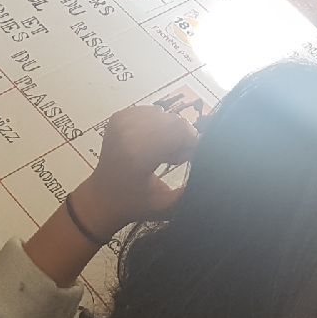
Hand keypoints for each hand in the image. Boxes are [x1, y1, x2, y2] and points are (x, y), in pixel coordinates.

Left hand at [68, 105, 197, 236]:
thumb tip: (215, 171)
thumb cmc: (135, 204)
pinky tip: (151, 142)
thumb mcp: (168, 205)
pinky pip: (151, 111)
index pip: (179, 128)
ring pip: (163, 114)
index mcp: (139, 154)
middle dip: (181, 137)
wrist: (101, 198)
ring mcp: (121, 121)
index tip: (191, 158)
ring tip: (162, 152)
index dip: (192, 141)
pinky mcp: (118, 116)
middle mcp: (128, 132)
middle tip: (175, 158)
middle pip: (173, 120)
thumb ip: (192, 190)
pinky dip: (157, 125)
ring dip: (169, 130)